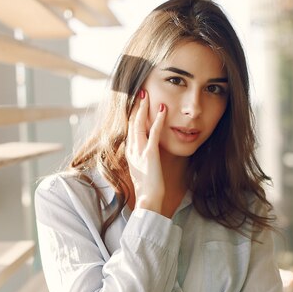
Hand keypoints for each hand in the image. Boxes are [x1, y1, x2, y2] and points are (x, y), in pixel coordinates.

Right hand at [126, 90, 165, 212]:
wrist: (148, 200)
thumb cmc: (148, 188)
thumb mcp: (142, 170)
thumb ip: (141, 158)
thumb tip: (145, 152)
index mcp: (130, 153)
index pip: (130, 128)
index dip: (132, 114)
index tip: (136, 102)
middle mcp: (132, 149)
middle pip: (132, 122)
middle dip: (136, 106)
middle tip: (140, 91)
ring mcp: (139, 151)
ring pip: (139, 124)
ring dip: (143, 108)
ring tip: (147, 94)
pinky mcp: (150, 154)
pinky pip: (154, 133)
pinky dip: (158, 119)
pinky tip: (163, 109)